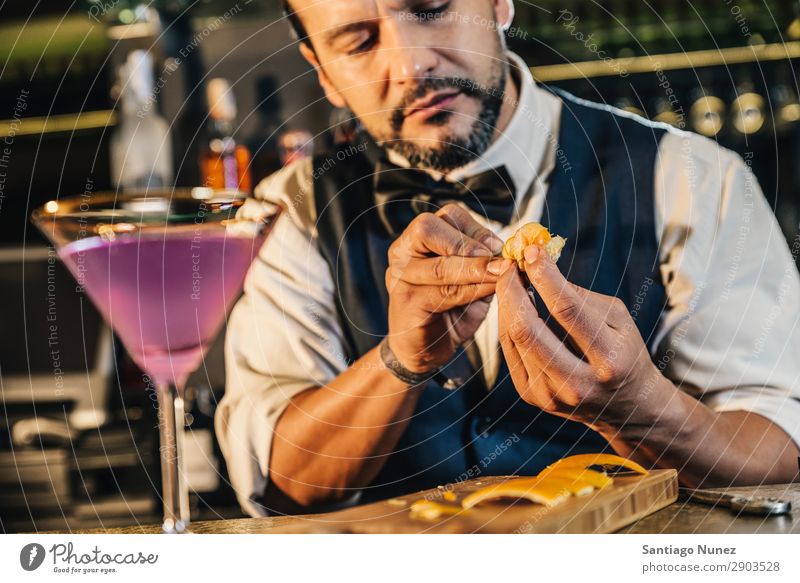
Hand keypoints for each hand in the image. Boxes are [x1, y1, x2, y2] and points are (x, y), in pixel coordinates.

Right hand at [386, 204, 505, 373]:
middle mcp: (403, 252)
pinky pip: (442, 294)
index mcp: (419, 238)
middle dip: (467, 244)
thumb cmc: (449, 309)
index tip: (498, 245)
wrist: (425, 349)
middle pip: (428, 229)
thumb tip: (514, 251)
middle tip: (495, 259)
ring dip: (475, 270)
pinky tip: (488, 292)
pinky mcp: (406, 304)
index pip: (447, 216)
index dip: (476, 227)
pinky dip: (470, 292)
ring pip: (439, 266)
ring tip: (500, 275)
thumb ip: (485, 262)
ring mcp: (399, 278)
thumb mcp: (471, 279)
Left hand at [496, 244, 660, 428]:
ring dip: (506, 303)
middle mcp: (577, 382)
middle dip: (512, 288)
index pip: (567, 310)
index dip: (544, 276)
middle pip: (527, 328)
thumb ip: (580, 295)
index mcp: (608, 359)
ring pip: (512, 338)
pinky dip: (507, 323)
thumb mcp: (618, 319)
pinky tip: (513, 306)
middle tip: (510, 265)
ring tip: (511, 281)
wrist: (627, 407)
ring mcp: (551, 395)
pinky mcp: (532, 396)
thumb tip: (539, 268)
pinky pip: (510, 351)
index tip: (531, 251)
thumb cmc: (624, 353)